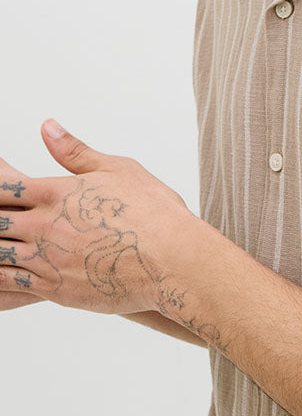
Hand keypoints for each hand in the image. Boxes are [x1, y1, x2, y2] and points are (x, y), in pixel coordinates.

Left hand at [0, 120, 198, 316]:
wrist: (171, 260)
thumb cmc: (153, 212)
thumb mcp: (117, 169)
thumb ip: (75, 151)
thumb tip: (47, 127)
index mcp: (55, 193)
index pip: (4, 186)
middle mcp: (45, 225)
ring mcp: (47, 259)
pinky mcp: (54, 288)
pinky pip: (9, 284)